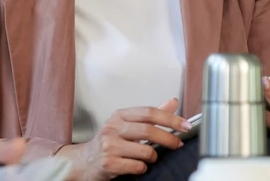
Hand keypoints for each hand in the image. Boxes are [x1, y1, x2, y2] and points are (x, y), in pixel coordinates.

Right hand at [56, 98, 189, 180]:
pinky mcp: (109, 162)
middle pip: (148, 130)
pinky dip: (142, 167)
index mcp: (119, 116)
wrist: (84, 161)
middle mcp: (112, 128)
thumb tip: (172, 103)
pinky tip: (135, 165)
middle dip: (168, 138)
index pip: (149, 112)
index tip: (184, 125)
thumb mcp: (127, 125)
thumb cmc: (108, 143)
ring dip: (152, 157)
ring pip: (145, 150)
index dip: (170, 118)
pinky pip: (138, 166)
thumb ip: (150, 115)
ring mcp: (109, 145)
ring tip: (147, 158)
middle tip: (177, 144)